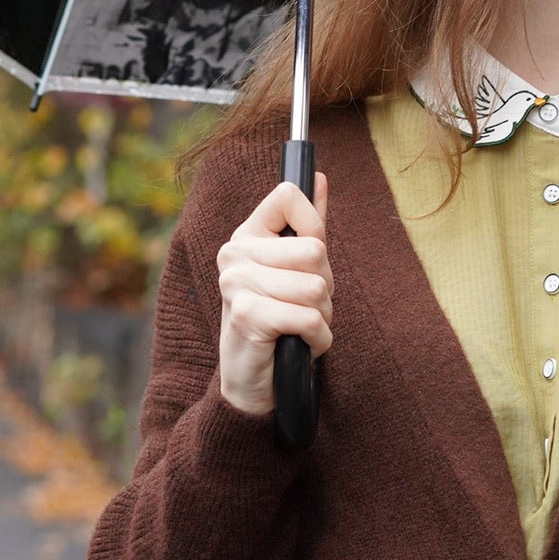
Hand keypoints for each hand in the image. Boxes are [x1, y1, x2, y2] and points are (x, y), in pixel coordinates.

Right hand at [216, 174, 332, 417]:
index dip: (314, 227)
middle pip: (315, 249)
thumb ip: (307, 224)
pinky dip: (317, 339)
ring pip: (317, 287)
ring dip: (322, 316)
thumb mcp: (294, 269)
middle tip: (301, 306)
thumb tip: (320, 178)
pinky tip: (297, 345)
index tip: (307, 259)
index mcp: (245, 236)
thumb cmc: (279, 321)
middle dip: (324, 286)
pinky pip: (310, 319)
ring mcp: (236, 284)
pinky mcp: (248, 316)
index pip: (289, 197)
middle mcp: (234, 255)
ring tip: (298, 327)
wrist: (253, 381)